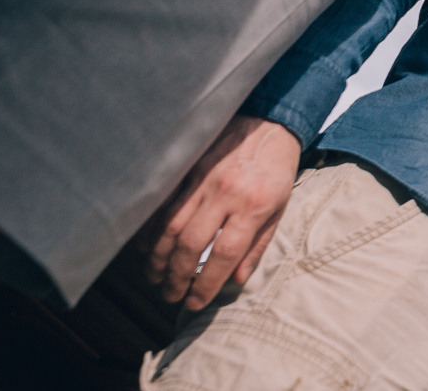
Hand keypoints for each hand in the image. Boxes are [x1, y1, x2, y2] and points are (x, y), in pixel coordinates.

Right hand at [136, 115, 301, 308]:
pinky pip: (163, 204)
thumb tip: (236, 280)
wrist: (269, 122)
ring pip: (170, 225)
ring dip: (159, 257)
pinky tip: (147, 248)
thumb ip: (258, 245)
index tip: (194, 303)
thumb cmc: (277, 170)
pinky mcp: (188, 168)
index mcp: (254, 205)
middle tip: (170, 295)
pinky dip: (151, 229)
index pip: (224, 254)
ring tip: (155, 278)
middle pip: (191, 244)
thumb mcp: (280, 208)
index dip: (206, 284)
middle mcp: (226, 193)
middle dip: (176, 276)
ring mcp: (203, 179)